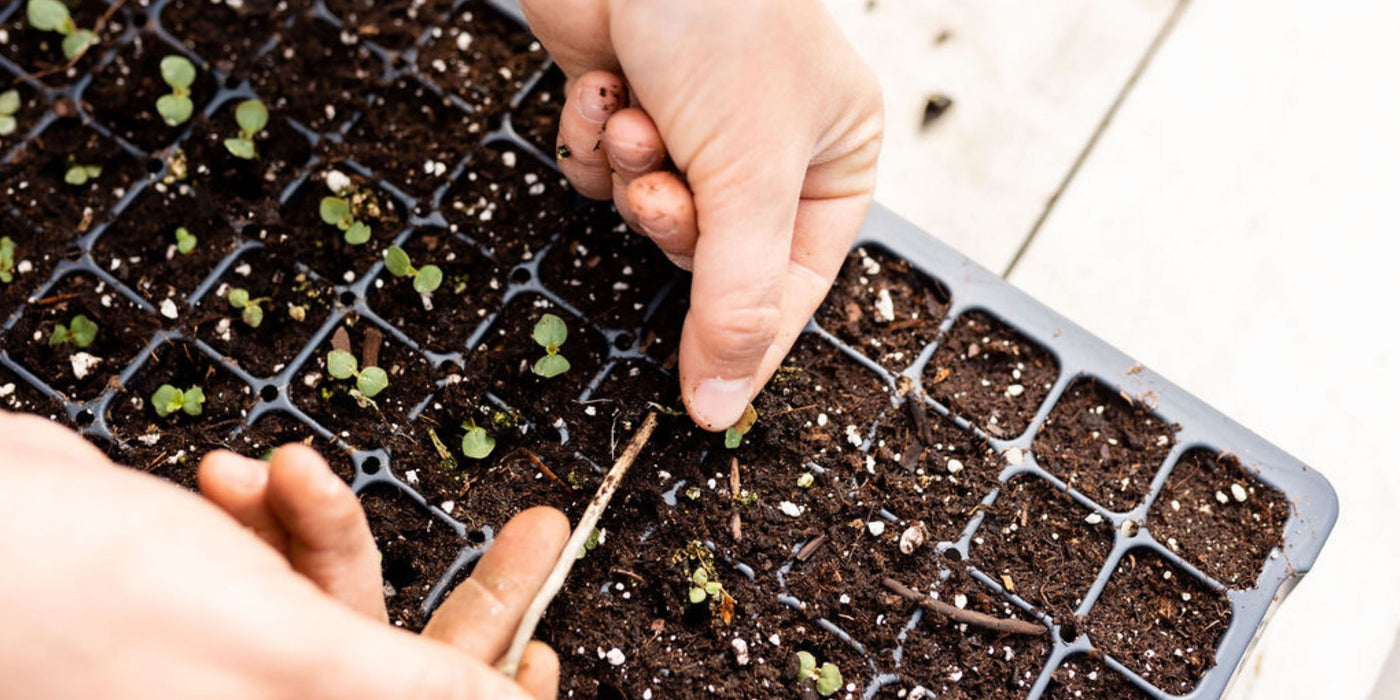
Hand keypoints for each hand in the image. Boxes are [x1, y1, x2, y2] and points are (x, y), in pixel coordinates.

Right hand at [0, 411, 565, 698]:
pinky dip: (271, 511)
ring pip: (342, 596)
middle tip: (537, 528)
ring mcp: (236, 663)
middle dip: (473, 592)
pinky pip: (279, 557)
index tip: (552, 651)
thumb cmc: (87, 601)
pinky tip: (239, 474)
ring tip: (280, 473)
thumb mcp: (289, 651)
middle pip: (409, 667)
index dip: (496, 696)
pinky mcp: (207, 603)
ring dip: (324, 526)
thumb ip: (412, 691)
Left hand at [521, 0, 883, 429]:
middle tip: (663, 184)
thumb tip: (723, 407)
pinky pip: (602, 168)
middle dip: (673, 222)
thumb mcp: (750, 174)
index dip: (745, 343)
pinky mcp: (629, 102)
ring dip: (630, 173)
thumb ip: (736, 298)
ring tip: (638, 111)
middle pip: (711, 255)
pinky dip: (593, 137)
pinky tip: (606, 85)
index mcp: (832, 159)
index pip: (791, 287)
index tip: (705, 408)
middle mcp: (768, 149)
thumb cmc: (722, 20)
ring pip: (648, 212)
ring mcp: (694, 125)